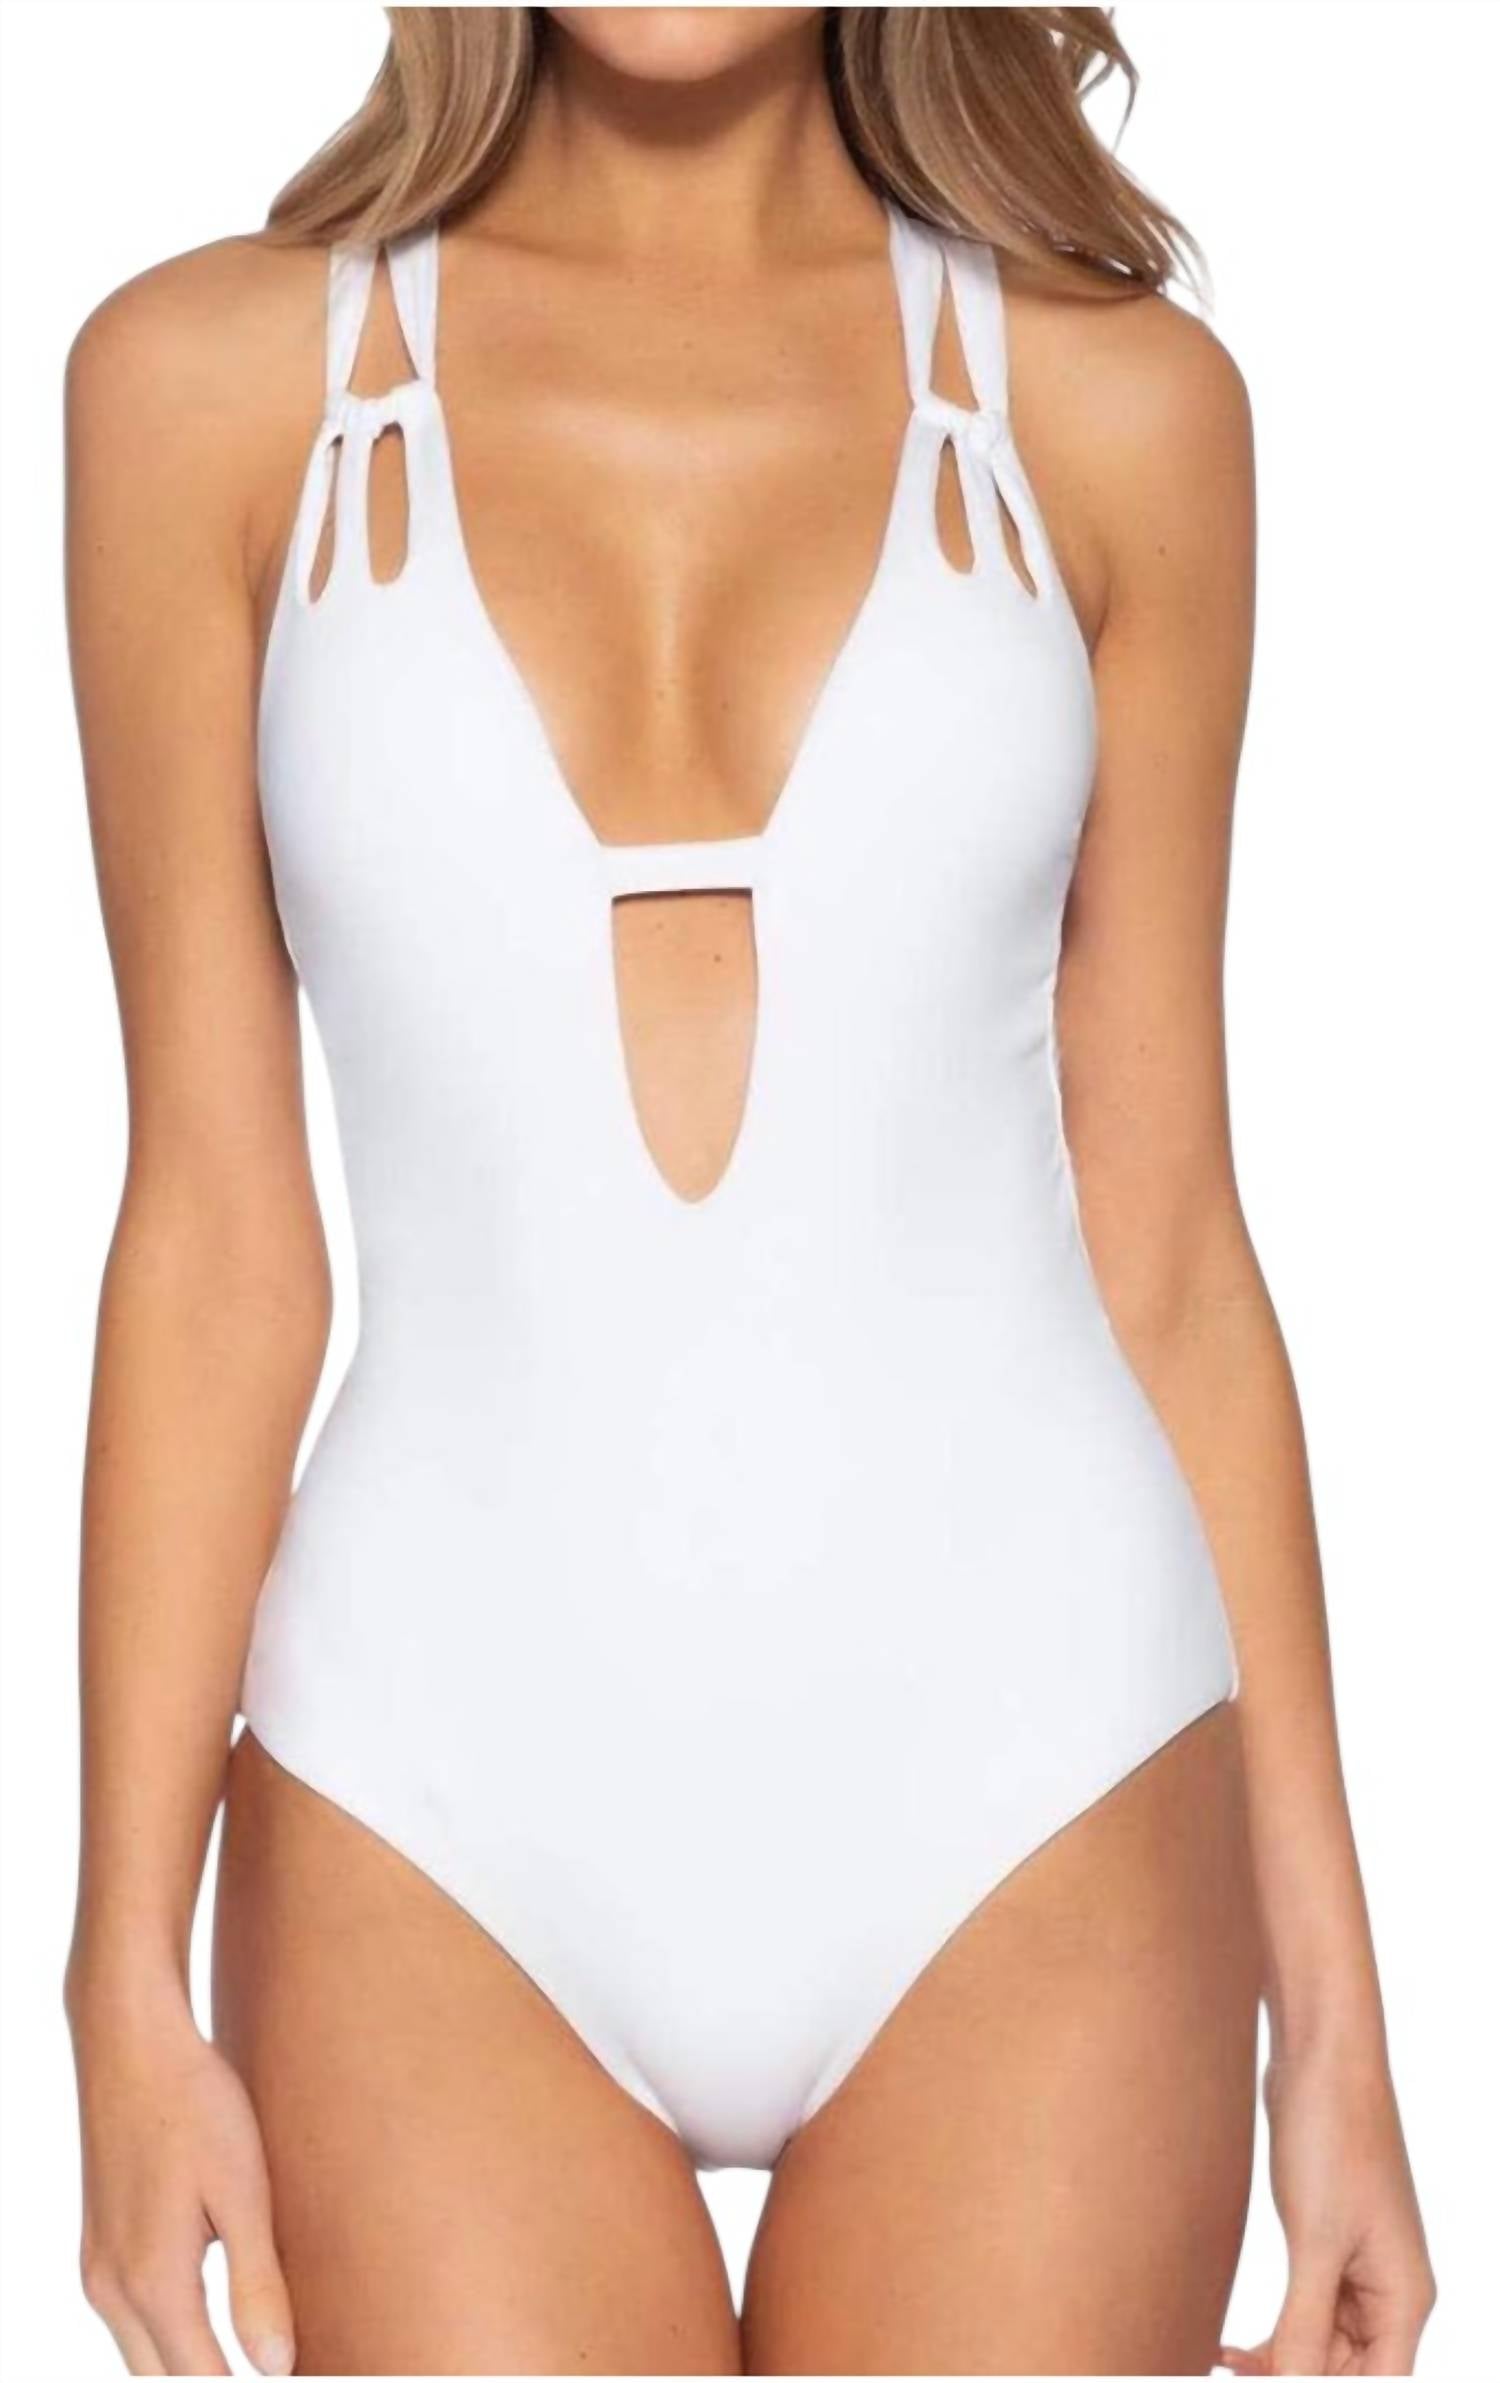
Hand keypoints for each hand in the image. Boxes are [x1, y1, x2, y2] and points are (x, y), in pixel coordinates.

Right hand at [68, 1969, 293, 2375]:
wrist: (131, 2041)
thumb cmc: (194, 2104)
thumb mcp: (242, 2191)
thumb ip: (256, 2284)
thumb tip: (275, 2368)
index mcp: (153, 2283)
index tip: (297, 2381)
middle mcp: (113, 2288)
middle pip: (164, 2381)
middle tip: (279, 2370)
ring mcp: (98, 2267)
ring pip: (143, 2355)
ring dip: (190, 2365)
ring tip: (253, 2354)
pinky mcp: (98, 2242)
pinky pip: (131, 2318)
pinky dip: (169, 2334)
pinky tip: (211, 2317)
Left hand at [1220, 2040, 1434, 2375]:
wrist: (1318, 2058)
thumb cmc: (1333, 2138)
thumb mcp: (1316, 2240)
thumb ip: (1305, 2323)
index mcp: (1405, 2296)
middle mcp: (1389, 2290)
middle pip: (1347, 2371)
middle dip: (1294, 2378)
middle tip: (1232, 2373)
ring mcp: (1356, 2267)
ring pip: (1321, 2344)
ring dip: (1277, 2360)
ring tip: (1222, 2361)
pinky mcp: (1324, 2243)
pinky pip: (1304, 2309)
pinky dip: (1273, 2331)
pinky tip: (1231, 2345)